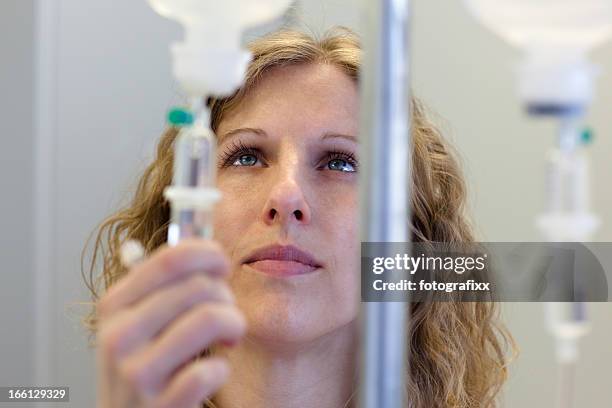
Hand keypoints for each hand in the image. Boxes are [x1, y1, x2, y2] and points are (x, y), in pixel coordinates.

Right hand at [95, 238, 245, 407]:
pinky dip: (222, 368)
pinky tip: (212, 371)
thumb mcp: (138, 322)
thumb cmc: (144, 367)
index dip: (209, 253)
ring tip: (230, 337)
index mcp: (114, 306)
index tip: (223, 264)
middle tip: (226, 313)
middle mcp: (118, 336)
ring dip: (233, 325)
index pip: (171, 258)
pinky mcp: (159, 407)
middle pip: (198, 286)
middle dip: (226, 295)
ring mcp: (136, 373)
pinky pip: (212, 370)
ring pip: (210, 319)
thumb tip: (205, 242)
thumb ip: (163, 285)